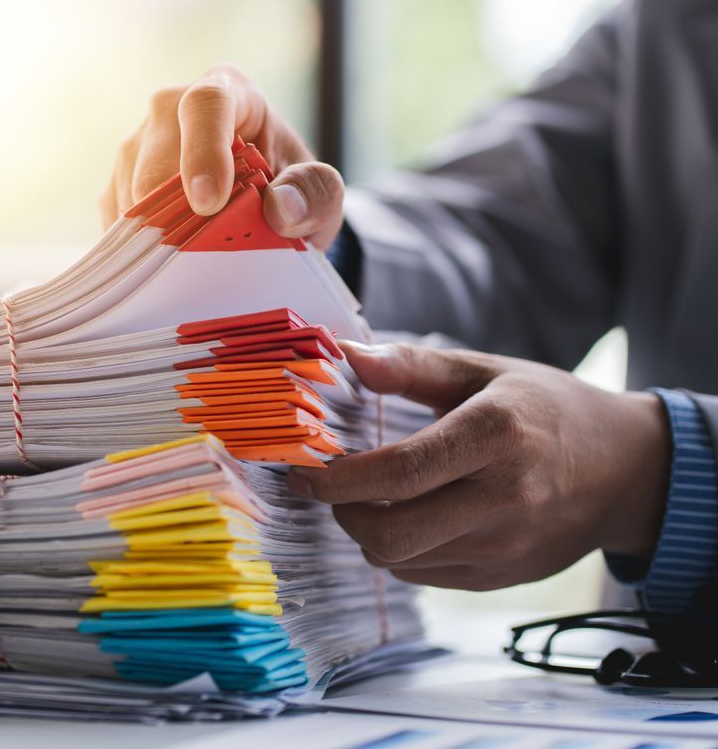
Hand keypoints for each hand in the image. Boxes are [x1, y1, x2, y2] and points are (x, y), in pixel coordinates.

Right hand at [100, 64, 346, 249]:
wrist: (255, 196)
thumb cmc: (285, 182)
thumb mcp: (318, 188)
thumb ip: (314, 193)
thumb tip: (282, 210)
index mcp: (227, 91)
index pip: (206, 105)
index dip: (204, 153)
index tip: (209, 204)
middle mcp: (169, 109)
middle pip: (156, 161)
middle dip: (178, 214)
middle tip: (206, 257)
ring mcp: (135, 145)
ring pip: (131, 196)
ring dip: (163, 237)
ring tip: (200, 258)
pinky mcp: (116, 183)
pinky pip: (119, 222)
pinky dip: (144, 250)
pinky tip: (174, 260)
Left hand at [289, 341, 671, 590]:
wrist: (625, 471)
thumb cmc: (546, 409)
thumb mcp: (484, 372)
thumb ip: (411, 366)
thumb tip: (346, 354)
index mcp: (496, 434)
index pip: (400, 471)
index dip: (339, 479)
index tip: (304, 471)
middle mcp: (504, 497)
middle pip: (391, 533)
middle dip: (342, 514)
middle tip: (329, 488)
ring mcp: (505, 544)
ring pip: (400, 560)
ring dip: (366, 532)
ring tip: (367, 498)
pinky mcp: (503, 575)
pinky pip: (423, 574)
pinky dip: (399, 551)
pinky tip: (407, 517)